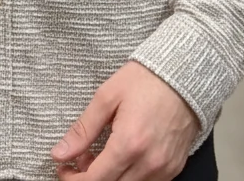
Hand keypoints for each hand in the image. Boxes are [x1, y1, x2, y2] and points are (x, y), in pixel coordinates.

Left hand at [50, 61, 199, 180]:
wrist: (184, 74)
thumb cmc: (145, 80)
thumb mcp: (107, 97)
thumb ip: (83, 129)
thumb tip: (60, 153)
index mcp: (129, 144)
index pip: (95, 180)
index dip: (73, 179)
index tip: (63, 167)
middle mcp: (149, 163)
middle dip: (89, 178)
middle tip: (80, 159)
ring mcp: (164, 169)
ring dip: (110, 178)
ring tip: (101, 155)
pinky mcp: (174, 168)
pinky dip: (129, 176)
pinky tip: (122, 157)